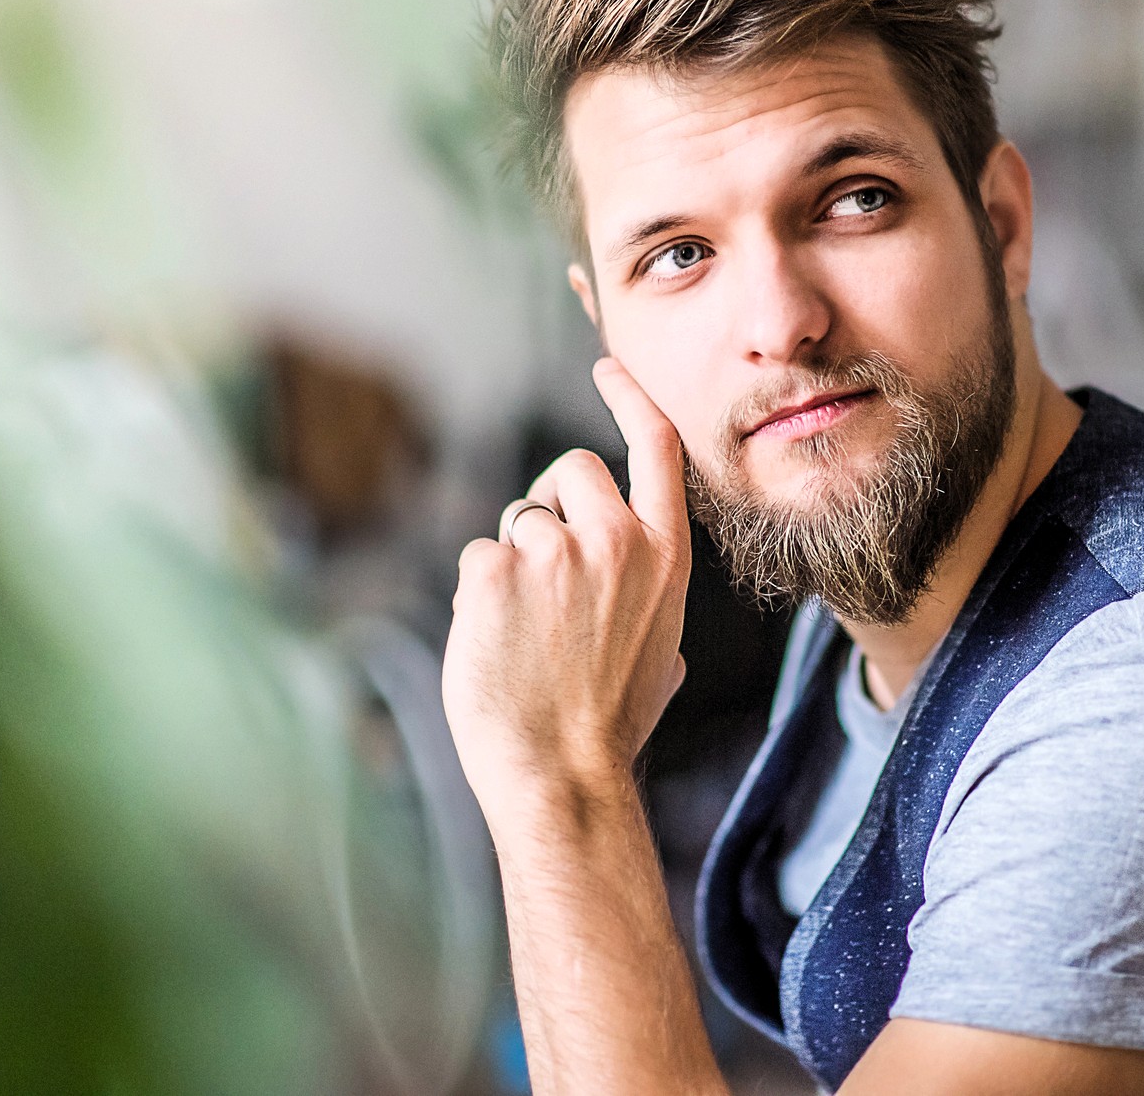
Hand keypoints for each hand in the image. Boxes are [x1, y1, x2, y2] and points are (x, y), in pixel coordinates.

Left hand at [442, 358, 691, 824]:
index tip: (608, 366)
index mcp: (665, 557)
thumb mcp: (662, 656)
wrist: (562, 776)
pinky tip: (496, 646)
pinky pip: (478, 559)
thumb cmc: (609, 728)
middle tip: (541, 565)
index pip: (654, 448)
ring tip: (524, 637)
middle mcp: (614, 540)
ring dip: (511, 568)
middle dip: (550, 502)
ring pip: (516, 525)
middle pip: (571, 470)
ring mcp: (553, 552)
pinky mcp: (495, 570)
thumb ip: (650, 603)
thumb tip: (641, 604)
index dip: (629, 398)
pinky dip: (478, 597)